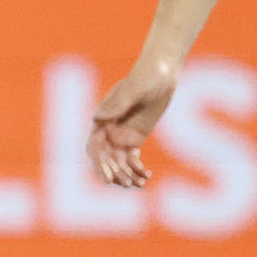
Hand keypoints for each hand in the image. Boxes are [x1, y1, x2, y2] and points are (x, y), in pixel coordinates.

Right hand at [88, 55, 179, 188]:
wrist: (162, 72)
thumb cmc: (146, 76)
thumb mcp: (134, 89)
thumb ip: (117, 104)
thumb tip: (97, 118)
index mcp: (102, 118)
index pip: (94, 146)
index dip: (99, 163)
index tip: (109, 177)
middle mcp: (107, 129)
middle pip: (104, 158)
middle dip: (113, 172)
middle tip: (126, 184)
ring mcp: (120, 135)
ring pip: (117, 162)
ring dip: (125, 175)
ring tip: (138, 185)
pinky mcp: (134, 138)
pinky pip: (131, 159)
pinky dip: (137, 170)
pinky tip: (147, 177)